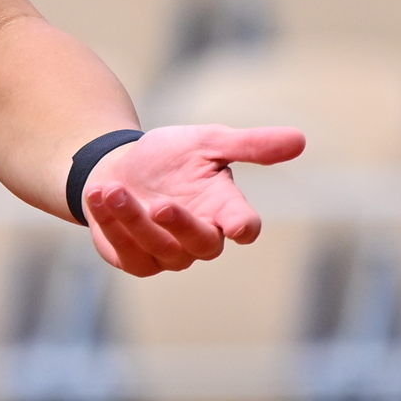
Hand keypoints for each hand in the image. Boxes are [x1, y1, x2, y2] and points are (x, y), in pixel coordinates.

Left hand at [79, 124, 303, 276]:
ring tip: (113, 189)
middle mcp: (201, 236)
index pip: (245, 224)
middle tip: (158, 204)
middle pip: (203, 245)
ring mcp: (169, 253)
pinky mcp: (136, 260)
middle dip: (180, 226)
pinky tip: (99, 196)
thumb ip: (249, 145)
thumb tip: (300, 140)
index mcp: (224, 208)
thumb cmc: (168, 157)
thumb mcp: (206, 142)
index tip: (240, 226)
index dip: (244, 226)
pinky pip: (127, 252)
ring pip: (159, 248)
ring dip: (133, 220)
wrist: (118, 167)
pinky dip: (111, 225)